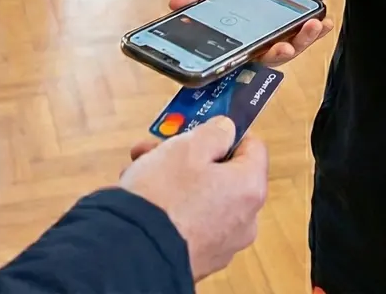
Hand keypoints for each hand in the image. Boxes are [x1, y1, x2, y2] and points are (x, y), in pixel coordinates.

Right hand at [120, 117, 267, 281]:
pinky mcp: (199, 259)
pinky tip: (143, 196)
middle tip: (161, 145)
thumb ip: (215, 132)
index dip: (228, 132)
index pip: (253, 147)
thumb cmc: (165, 194)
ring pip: (203, 196)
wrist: (133, 253)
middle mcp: (244, 220)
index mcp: (250, 189)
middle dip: (191, 154)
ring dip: (176, 177)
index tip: (202, 126)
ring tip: (141, 166)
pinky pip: (191, 222)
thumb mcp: (189, 146)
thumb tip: (227, 130)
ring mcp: (222, 244)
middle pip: (224, 173)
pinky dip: (173, 207)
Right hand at [171, 0, 333, 65]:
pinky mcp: (286, 28)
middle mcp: (247, 44)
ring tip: (312, 26)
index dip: (238, 64)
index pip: (229, 58)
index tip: (246, 59)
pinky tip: (325, 21)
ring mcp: (269, 38)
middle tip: (284, 47)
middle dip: (276, 54)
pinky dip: (315, 30)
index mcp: (224, 37)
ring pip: (284, 49)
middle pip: (261, 58)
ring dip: (301, 41)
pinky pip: (301, 34)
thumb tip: (176, 2)